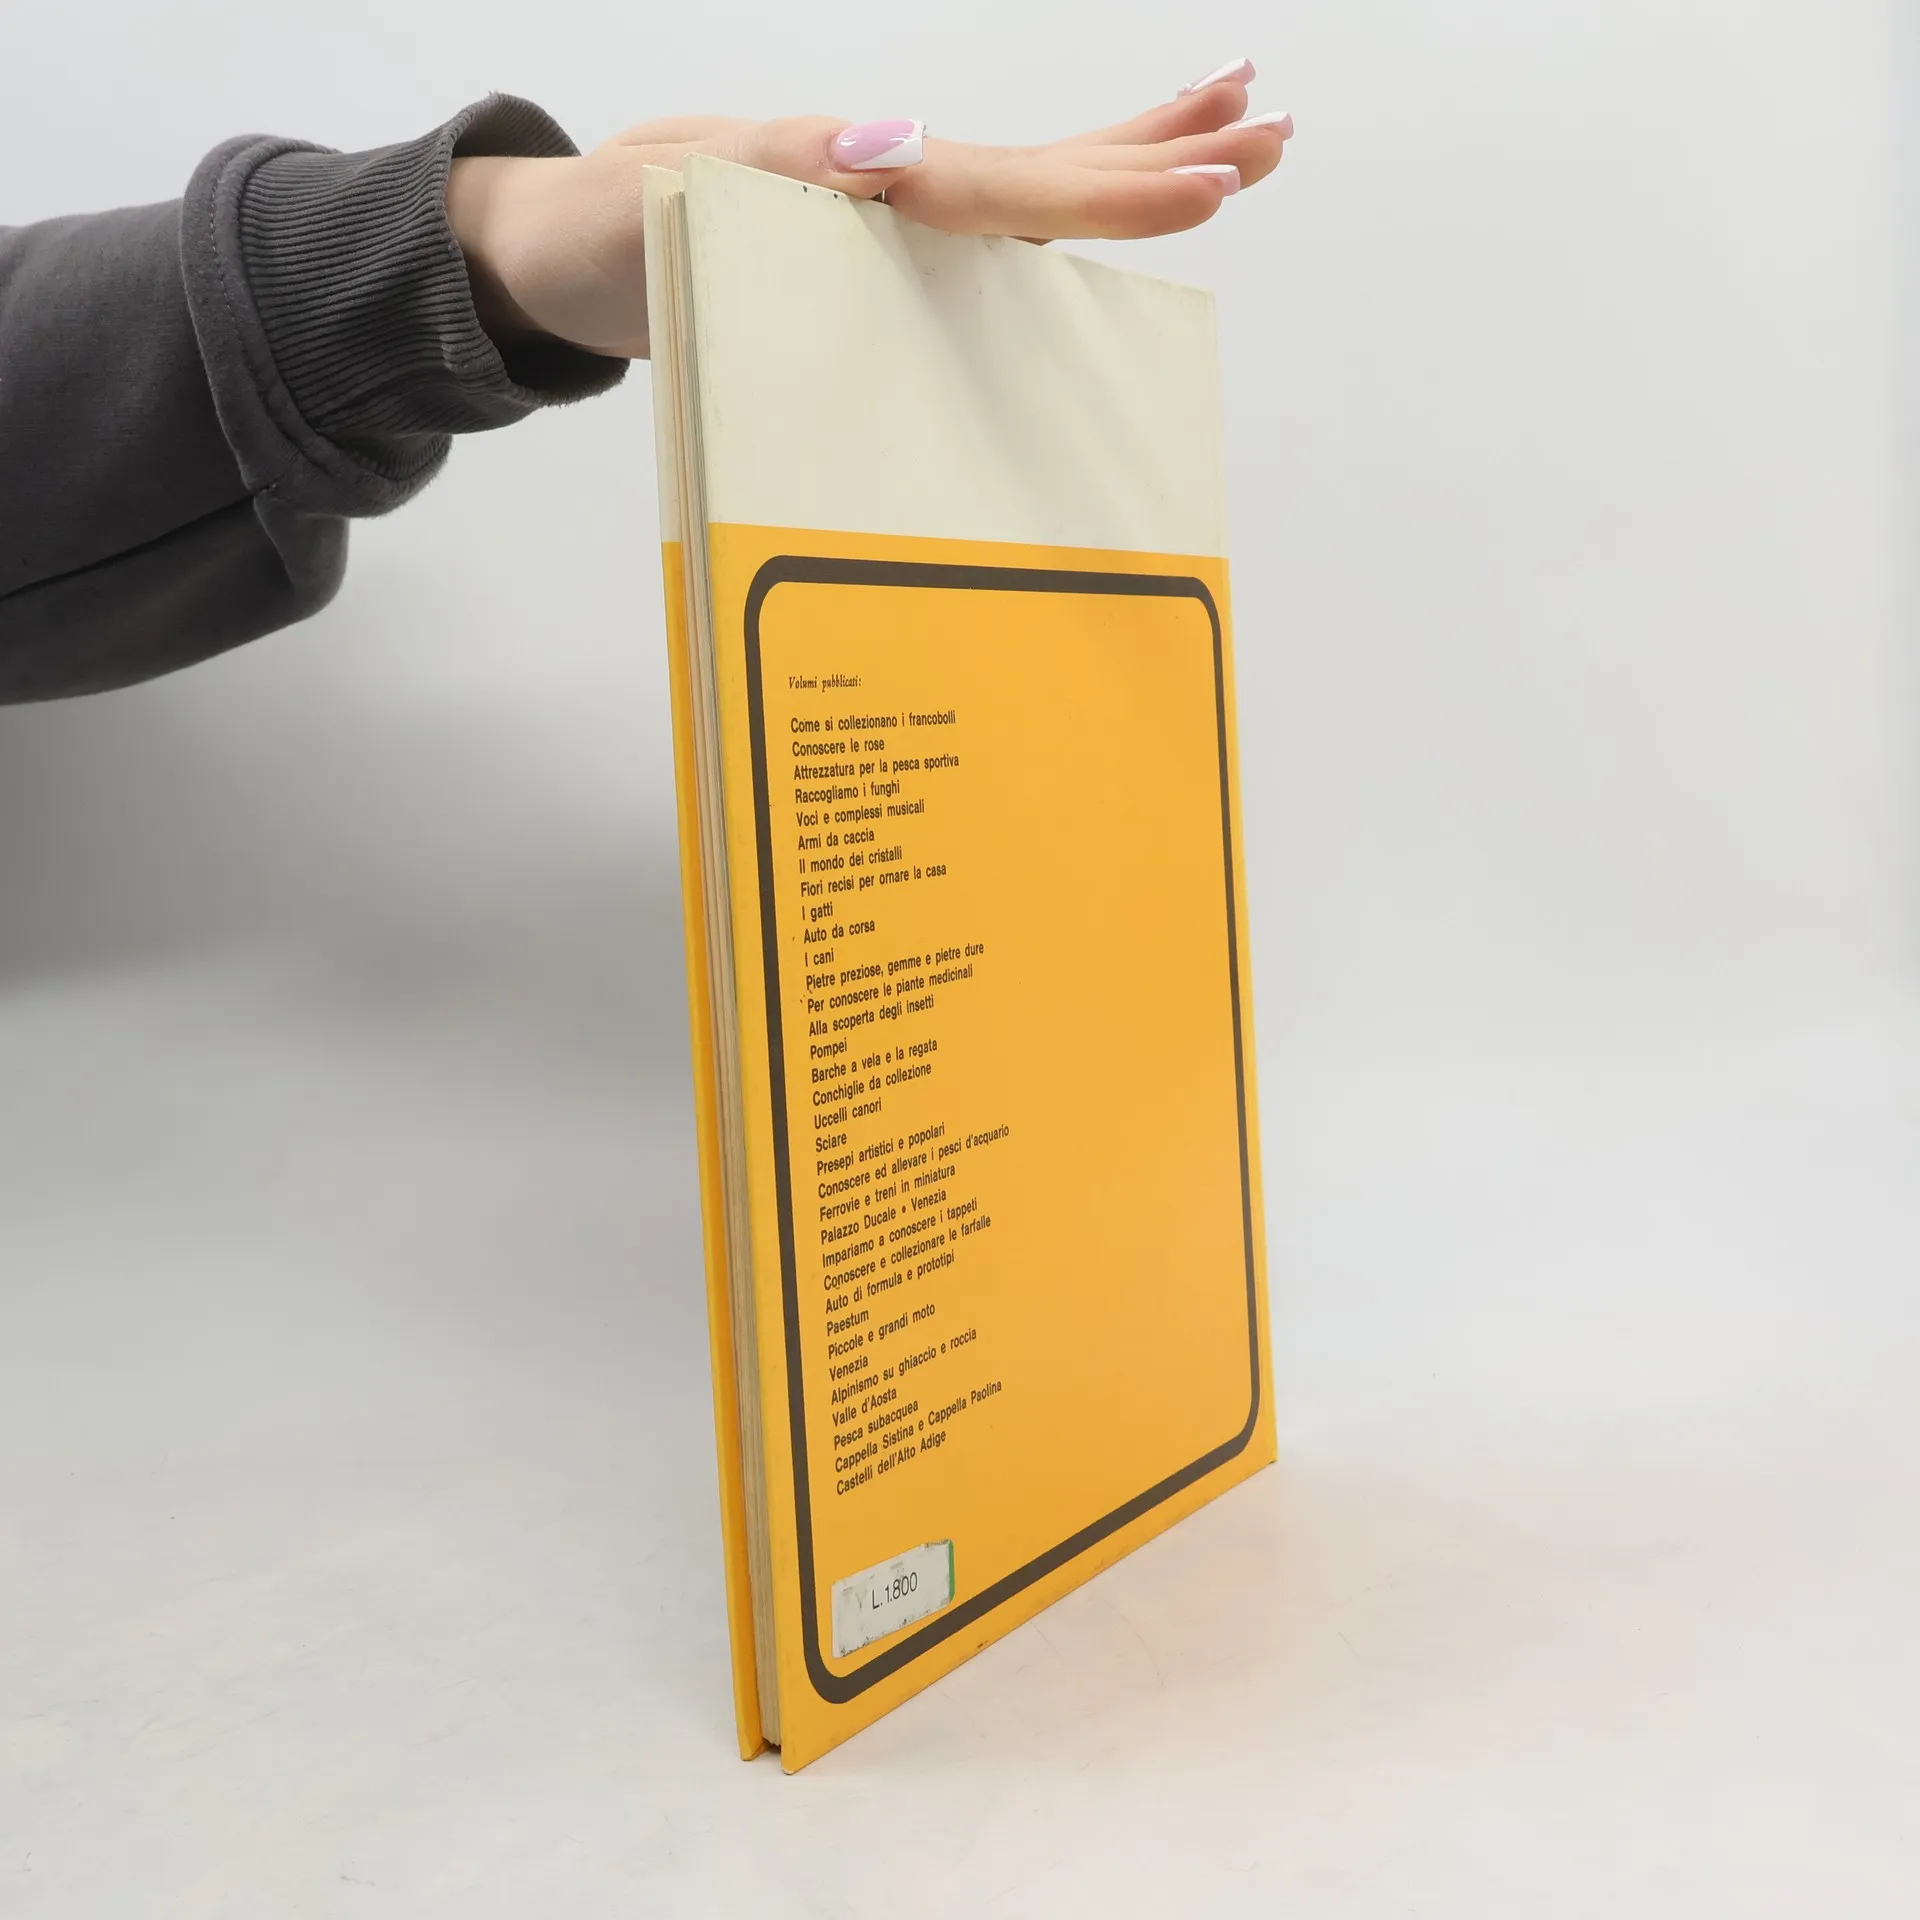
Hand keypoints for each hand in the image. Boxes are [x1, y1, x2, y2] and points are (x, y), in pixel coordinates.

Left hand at [445, 58, 1290, 359]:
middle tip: (1276, 132)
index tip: (1208, 181)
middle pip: (1053, 165)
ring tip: (1238, 135)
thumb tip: (893, 152)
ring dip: (1138, 160)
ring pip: (1040, 181)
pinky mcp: (881, 244)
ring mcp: (891, 210)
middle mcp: (891, 185)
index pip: (1009, 184)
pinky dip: (1062, 209)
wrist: (562, 251)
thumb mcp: (669, 200)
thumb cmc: (608, 235)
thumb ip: (778, 172)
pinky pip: (992, 225)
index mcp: (859, 177)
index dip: (1111, 187)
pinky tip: (1107, 201)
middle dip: (1165, 152)